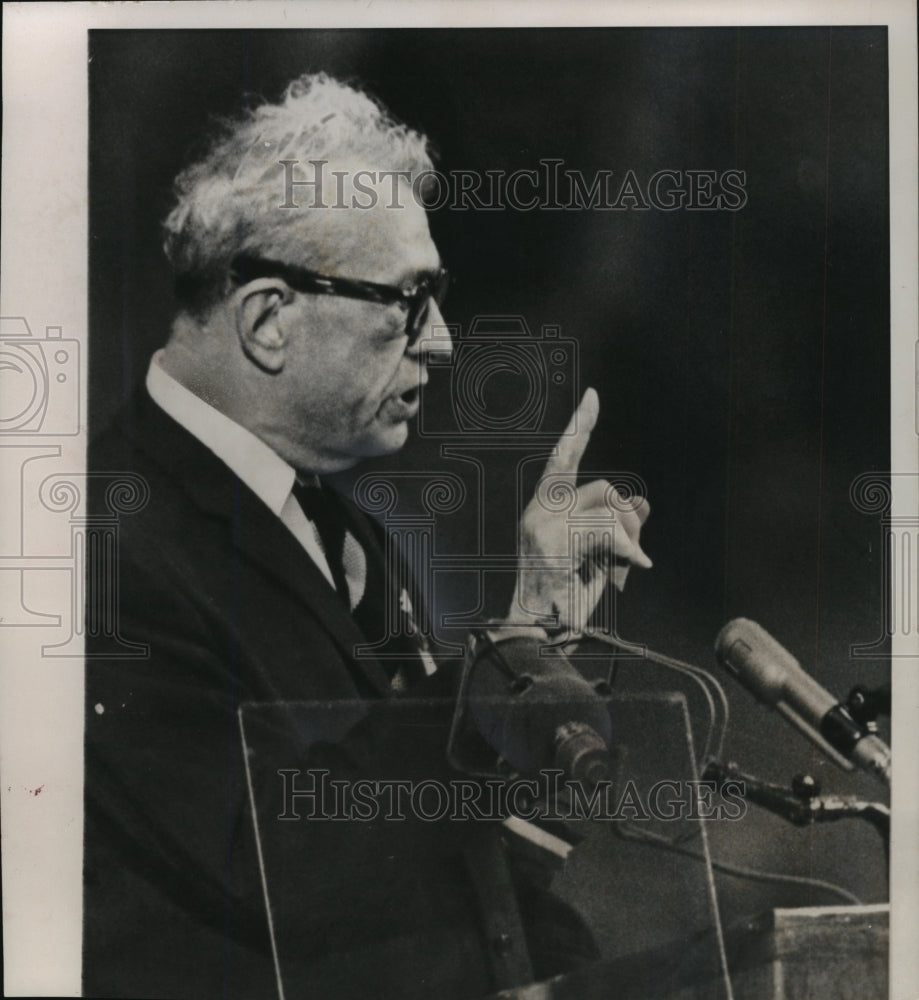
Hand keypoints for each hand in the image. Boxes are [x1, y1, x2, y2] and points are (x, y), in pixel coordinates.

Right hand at [507, 388, 650, 632]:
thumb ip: (616, 527)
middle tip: (632, 551)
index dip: (579, 428)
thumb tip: (642, 503)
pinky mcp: (553, 543)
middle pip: (602, 489)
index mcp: (545, 511)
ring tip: (622, 565)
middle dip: (626, 519)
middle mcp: (540, 512)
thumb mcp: (598, 557)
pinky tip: (632, 566)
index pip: (563, 460)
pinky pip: (604, 530)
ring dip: (626, 539)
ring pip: (606, 509)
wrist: (540, 636)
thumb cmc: (567, 601)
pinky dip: (626, 549)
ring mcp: (543, 526)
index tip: (593, 398)